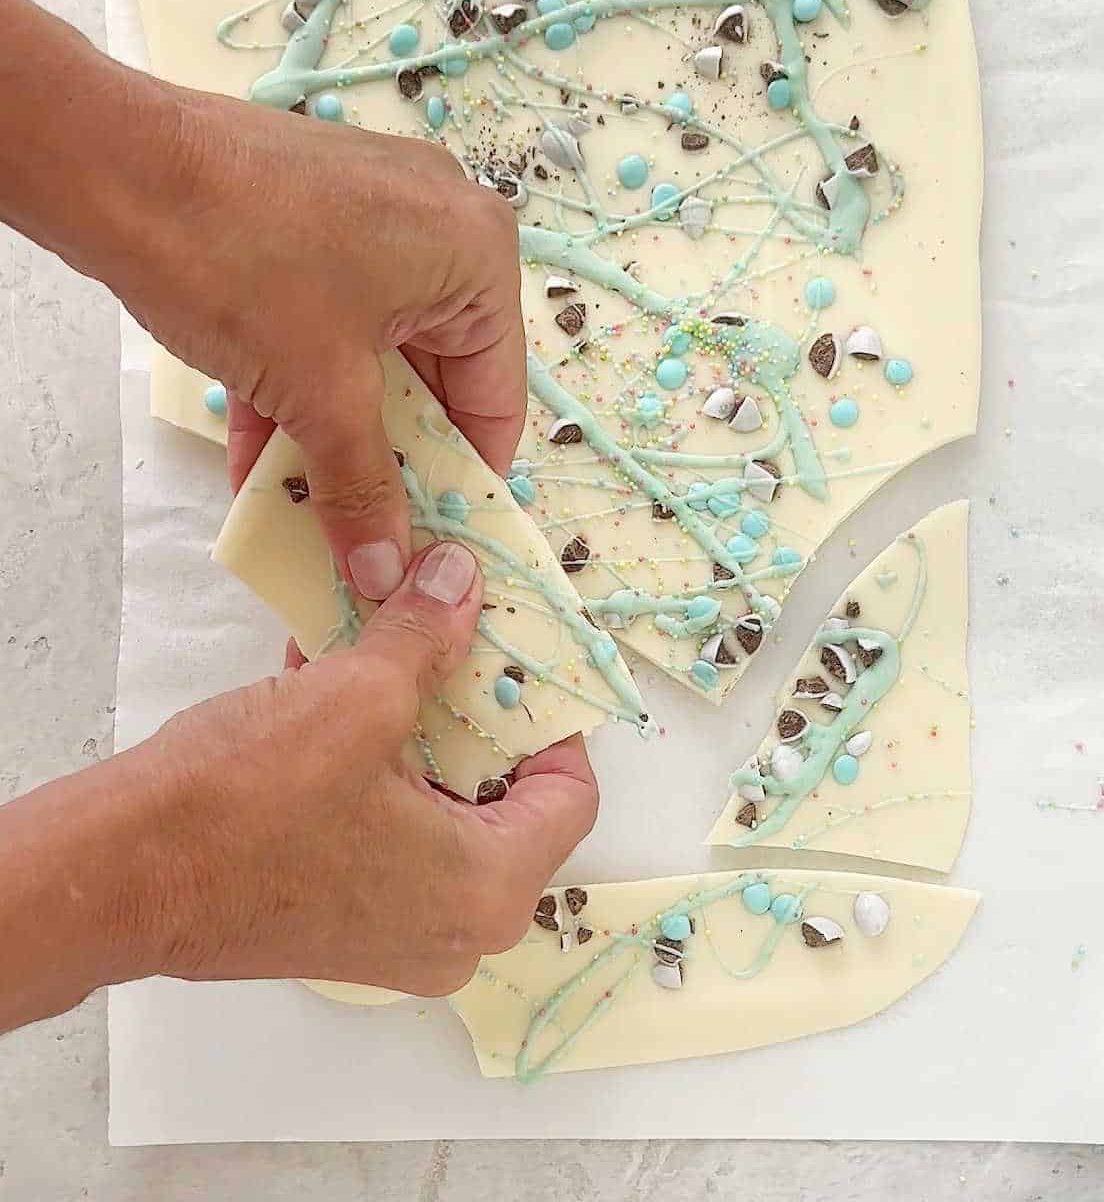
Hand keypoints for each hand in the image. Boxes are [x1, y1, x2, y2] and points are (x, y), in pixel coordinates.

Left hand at [0, 0, 525, 605]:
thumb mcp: (319, 394)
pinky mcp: (313, 209)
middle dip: (385, 459)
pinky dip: (300, 380)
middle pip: (433, 376)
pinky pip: (328, 314)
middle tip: (358, 534)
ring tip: (296, 507)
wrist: (112, 165)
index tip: (432, 543)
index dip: (462, 479)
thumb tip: (385, 574)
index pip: (495, 397)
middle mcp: (443, 223)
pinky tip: (256, 455)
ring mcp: (375, 209)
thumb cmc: (242, 264)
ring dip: (334, 431)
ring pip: (372, 351)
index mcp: (478, 255)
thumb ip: (363, 489)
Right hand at [137, 541, 596, 995]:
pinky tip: (329, 688)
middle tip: (450, 642)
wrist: (119, 875)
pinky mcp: (338, 923)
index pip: (570, 794)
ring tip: (382, 652)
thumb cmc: (248, 801)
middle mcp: (456, 932)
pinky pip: (385, 831)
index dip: (548, 715)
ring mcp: (394, 936)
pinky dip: (371, 765)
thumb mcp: (356, 696)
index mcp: (488, 890)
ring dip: (412, 727)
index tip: (513, 657)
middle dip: (472, 712)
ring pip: (438, 810)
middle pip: (503, 800)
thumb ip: (428, 635)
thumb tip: (462, 580)